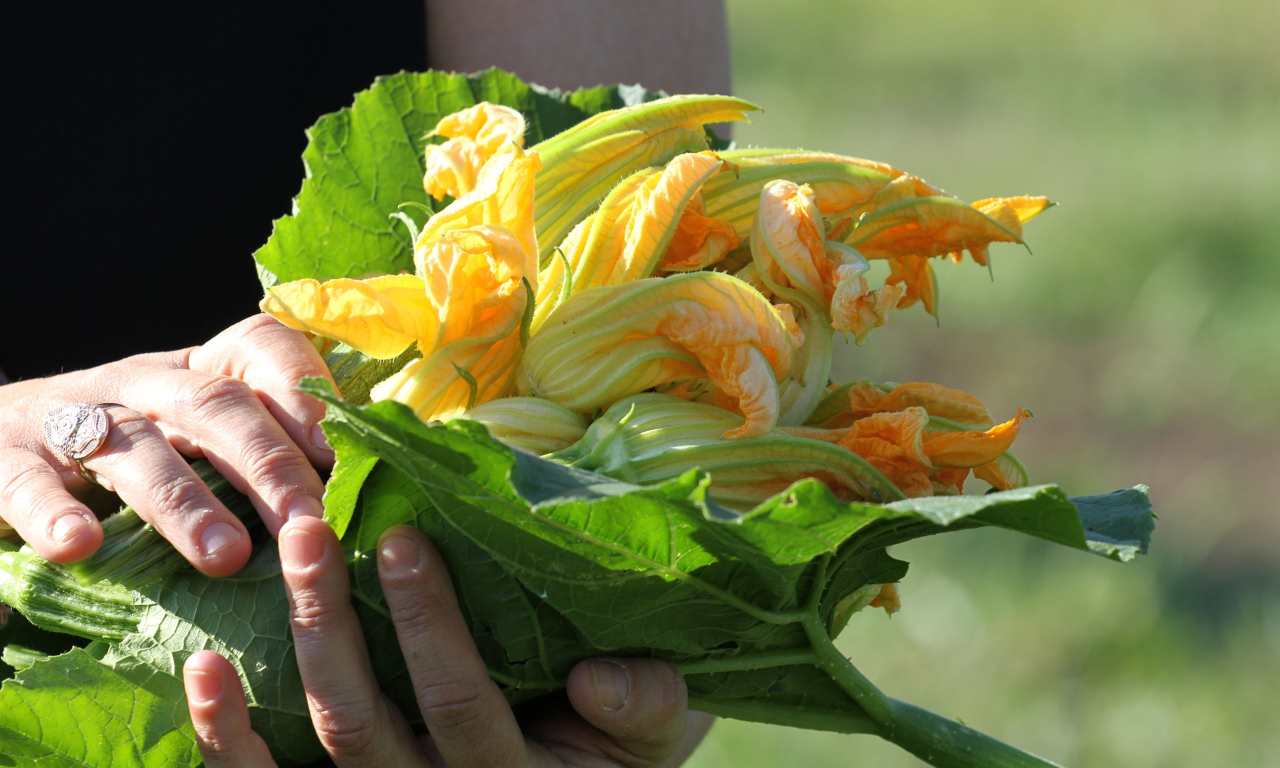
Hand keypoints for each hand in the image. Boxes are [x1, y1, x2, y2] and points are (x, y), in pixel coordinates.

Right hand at [0, 315, 334, 574]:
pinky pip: (27, 481)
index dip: (303, 390)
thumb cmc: (121, 452)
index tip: (344, 450)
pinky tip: (81, 545)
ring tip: (226, 555)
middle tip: (309, 522)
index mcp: (196, 374)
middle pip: (213, 404)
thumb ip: (256, 456)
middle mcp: (140, 384)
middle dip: (268, 463)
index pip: (258, 349)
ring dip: (184, 501)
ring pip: (134, 447)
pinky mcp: (2, 460)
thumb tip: (355, 502)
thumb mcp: (191, 437)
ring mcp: (70, 418)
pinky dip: (54, 511)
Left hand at [183, 518, 712, 766]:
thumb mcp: (663, 718)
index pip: (462, 709)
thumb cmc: (625, 735)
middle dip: (334, 623)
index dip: (430, 630)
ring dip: (292, 647)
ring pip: (319, 746)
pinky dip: (228, 740)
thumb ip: (647, 702)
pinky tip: (204, 669)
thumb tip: (596, 679)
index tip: (406, 537)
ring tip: (281, 556)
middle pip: (367, 727)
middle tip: (313, 531)